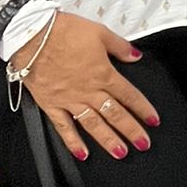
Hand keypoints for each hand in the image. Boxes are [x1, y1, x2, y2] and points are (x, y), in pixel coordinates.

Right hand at [13, 12, 158, 160]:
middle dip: (131, 130)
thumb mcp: (100, 33)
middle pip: (115, 114)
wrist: (32, 36)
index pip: (129, 95)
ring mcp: (70, 100)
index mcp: (103, 74)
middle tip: (143, 144)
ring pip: (93, 125)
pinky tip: (82, 154)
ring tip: (120, 153)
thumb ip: (120, 47)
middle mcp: (89, 91)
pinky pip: (63, 127)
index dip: (143, 109)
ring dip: (108, 140)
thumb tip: (136, 55)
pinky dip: (73, 142)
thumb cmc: (65, 32)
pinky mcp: (51, 105)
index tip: (153, 120)